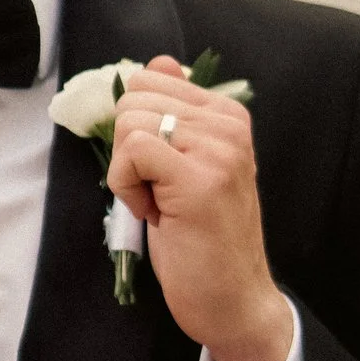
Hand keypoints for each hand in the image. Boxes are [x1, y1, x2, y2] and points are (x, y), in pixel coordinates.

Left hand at [107, 56, 294, 360]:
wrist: (232, 297)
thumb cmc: (202, 239)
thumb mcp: (186, 166)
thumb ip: (174, 115)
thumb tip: (155, 63)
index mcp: (227, 114)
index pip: (149, 79)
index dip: (134, 128)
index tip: (157, 169)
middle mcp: (228, 124)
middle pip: (134, 100)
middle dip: (126, 151)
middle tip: (157, 192)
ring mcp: (217, 149)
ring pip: (130, 124)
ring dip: (127, 173)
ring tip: (160, 204)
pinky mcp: (197, 179)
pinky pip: (131, 152)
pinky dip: (126, 186)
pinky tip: (154, 213)